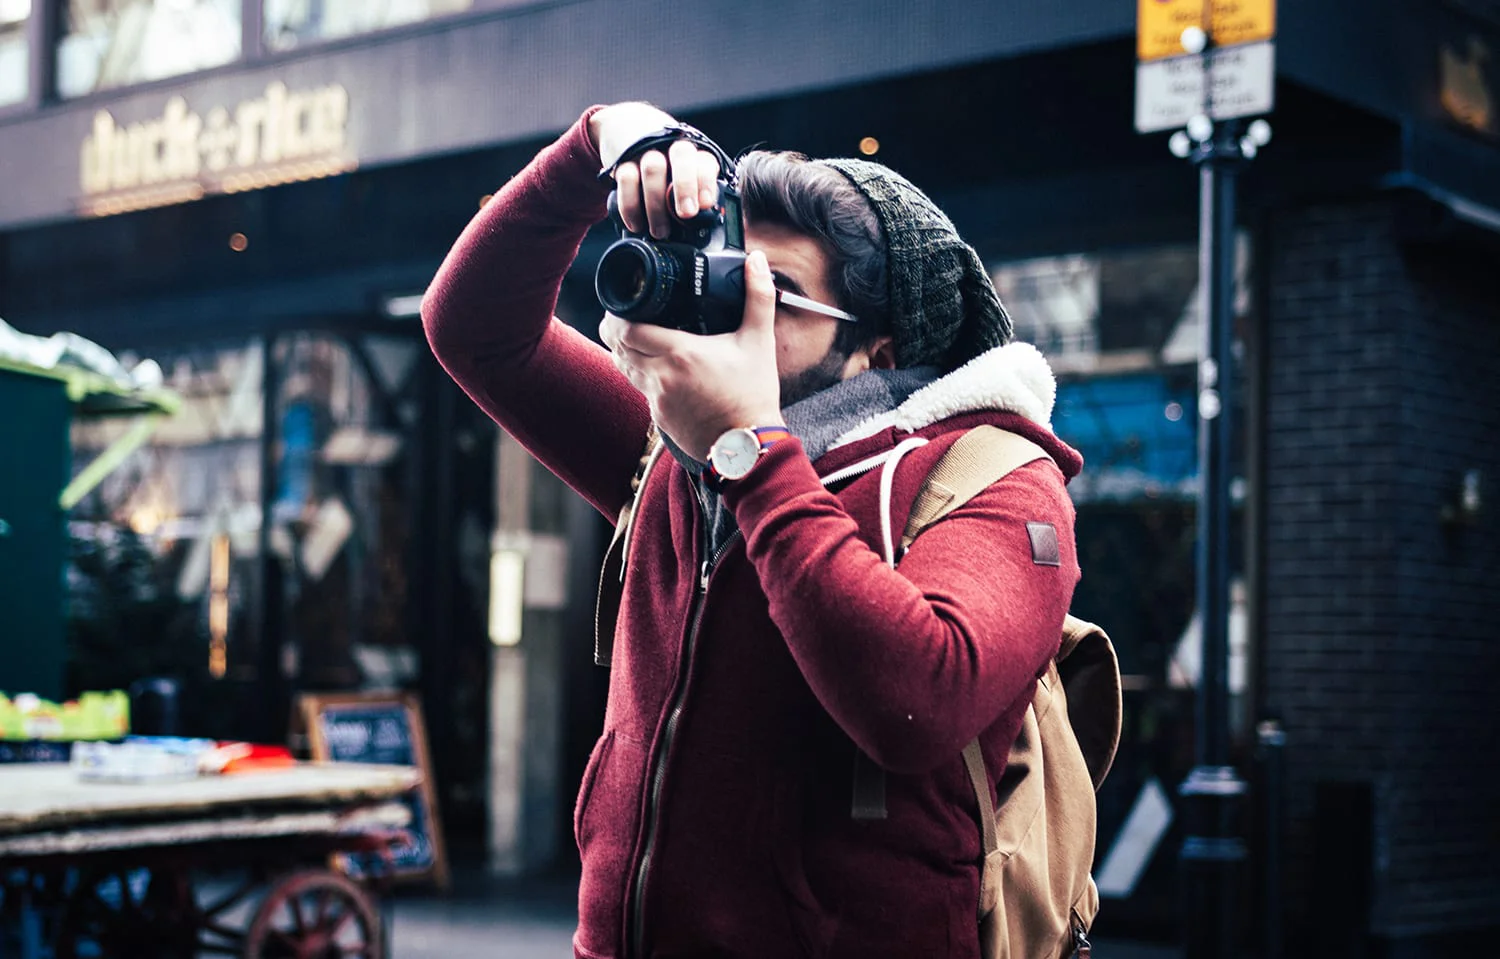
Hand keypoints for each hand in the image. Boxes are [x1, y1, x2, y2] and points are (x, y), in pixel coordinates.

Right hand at [587, 102, 720, 239]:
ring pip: (653, 169)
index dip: (707, 182)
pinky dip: (630, 206)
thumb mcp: (685, 176)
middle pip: (682, 156)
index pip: (705, 161)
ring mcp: (646, 150)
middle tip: (686, 214)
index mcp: (693, 153)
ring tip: (660, 231)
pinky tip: (636, 223)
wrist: (627, 127)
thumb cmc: (664, 165)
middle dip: (686, 187)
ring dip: (657, 205)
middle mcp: (671, 145)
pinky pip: (626, 178)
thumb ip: (695, 194)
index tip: (705, 203)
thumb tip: (711, 222)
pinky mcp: (623, 159)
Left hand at [600, 250, 784, 461]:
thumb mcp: (759, 341)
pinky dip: (640, 374)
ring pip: (623, 368)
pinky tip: (654, 366)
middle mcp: (661, 376)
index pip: (628, 329)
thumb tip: (757, 260)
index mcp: (680, 353)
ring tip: (632, 337)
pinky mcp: (659, 418)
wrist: (748, 447)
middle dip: (615, 329)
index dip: (618, 315)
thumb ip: (757, 297)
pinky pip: (639, 389)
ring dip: (623, 351)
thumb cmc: (753, 395)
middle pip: (618, 347)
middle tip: (622, 316)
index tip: (622, 304)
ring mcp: (657, 399)